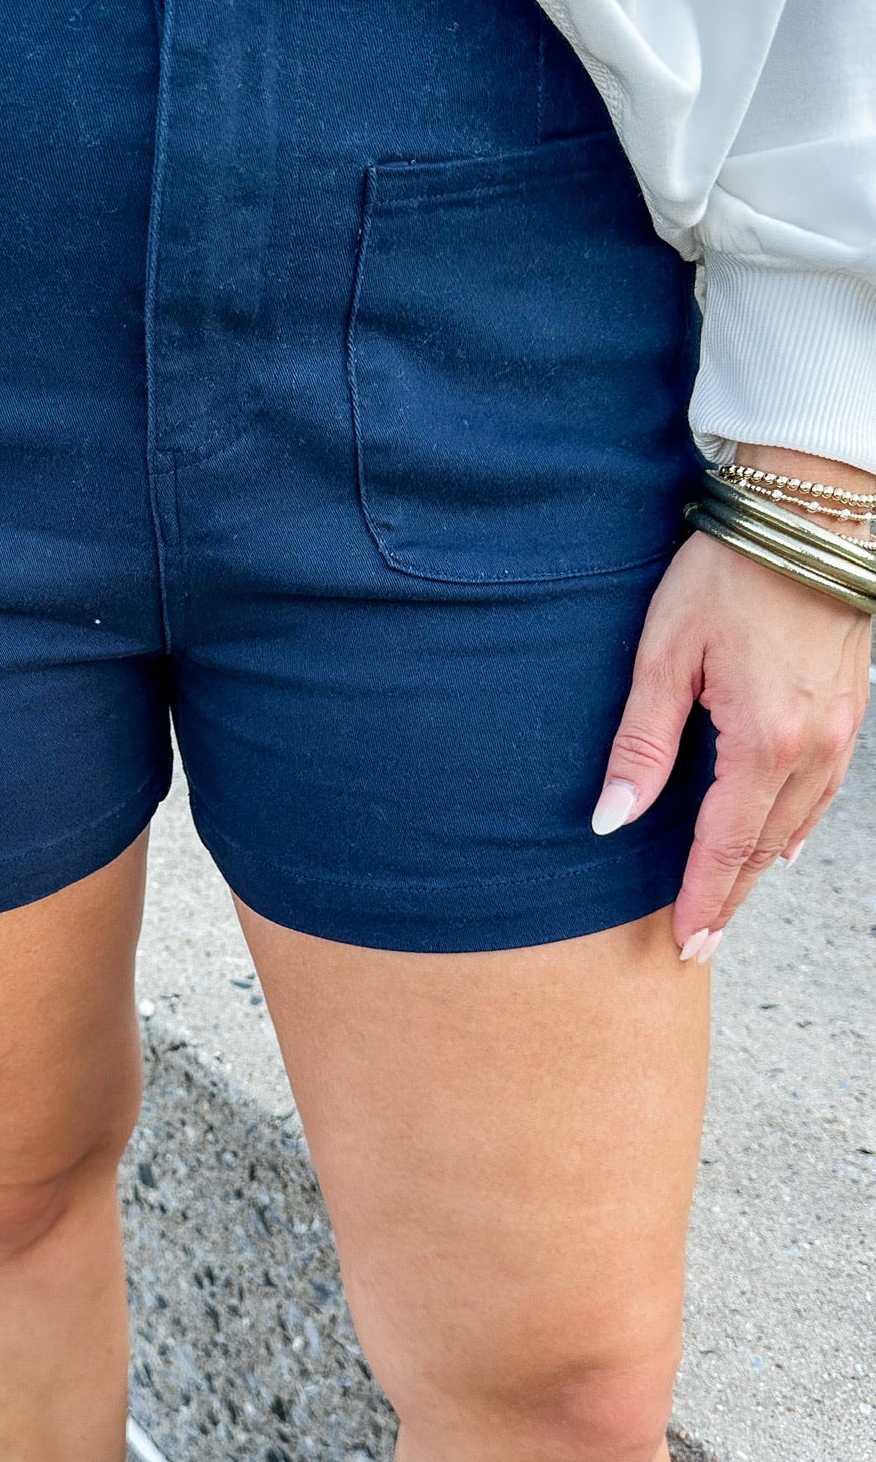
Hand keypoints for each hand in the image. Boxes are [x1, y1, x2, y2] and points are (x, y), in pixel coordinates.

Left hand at [594, 446, 871, 956]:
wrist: (808, 516)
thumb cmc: (728, 573)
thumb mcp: (665, 655)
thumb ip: (641, 745)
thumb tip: (611, 819)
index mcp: (763, 742)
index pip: (723, 845)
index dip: (702, 899)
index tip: (683, 943)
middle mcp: (811, 748)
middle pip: (764, 847)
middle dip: (729, 898)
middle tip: (699, 945)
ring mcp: (839, 731)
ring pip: (797, 824)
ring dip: (760, 868)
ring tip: (727, 904)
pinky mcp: (849, 709)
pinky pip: (822, 791)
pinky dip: (795, 826)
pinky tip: (779, 843)